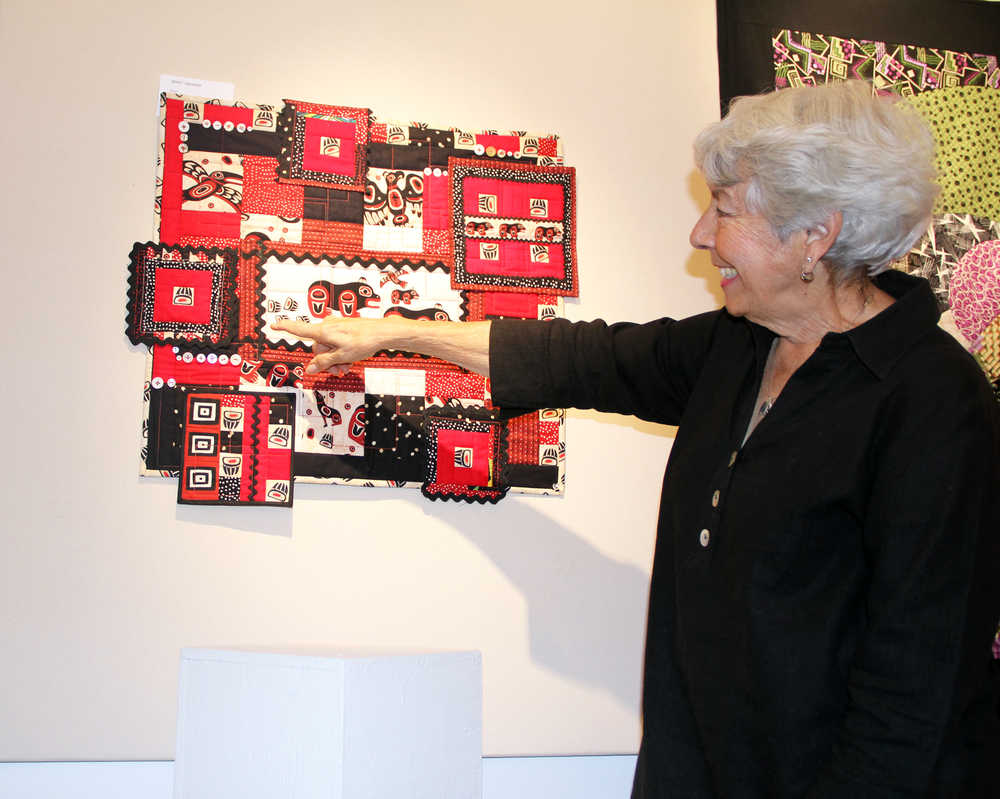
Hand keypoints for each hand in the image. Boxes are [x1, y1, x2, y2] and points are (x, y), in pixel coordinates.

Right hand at [270, 317, 398, 375]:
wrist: (382, 333)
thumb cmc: (363, 341)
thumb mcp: (341, 357)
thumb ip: (324, 363)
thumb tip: (309, 369)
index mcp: (323, 332)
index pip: (299, 329)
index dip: (285, 328)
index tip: (272, 324)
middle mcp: (327, 327)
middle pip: (317, 347)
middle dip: (325, 360)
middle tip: (338, 370)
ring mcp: (336, 327)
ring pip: (328, 347)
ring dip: (334, 359)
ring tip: (347, 367)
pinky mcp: (344, 329)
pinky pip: (336, 343)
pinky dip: (340, 353)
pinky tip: (350, 360)